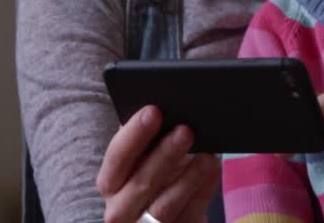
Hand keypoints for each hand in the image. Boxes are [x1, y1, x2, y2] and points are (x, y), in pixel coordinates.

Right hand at [96, 105, 220, 222]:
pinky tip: (213, 170)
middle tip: (186, 131)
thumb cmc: (153, 178)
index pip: (117, 156)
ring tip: (207, 154)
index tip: (153, 110)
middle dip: (165, 154)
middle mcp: (121, 209)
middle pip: (141, 183)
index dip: (134, 134)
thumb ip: (147, 142)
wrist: (169, 218)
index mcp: (110, 183)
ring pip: (165, 205)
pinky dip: (203, 191)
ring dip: (189, 177)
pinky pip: (190, 215)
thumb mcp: (143, 162)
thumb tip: (165, 111)